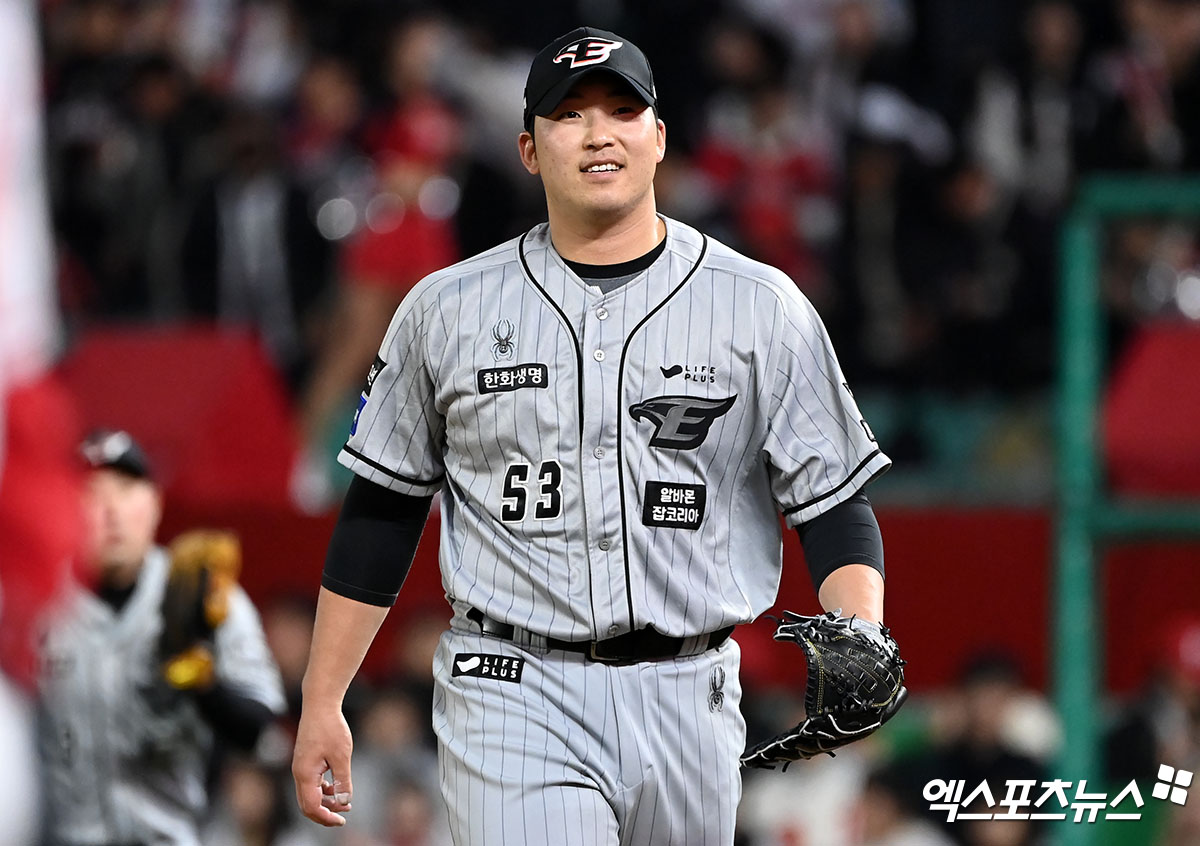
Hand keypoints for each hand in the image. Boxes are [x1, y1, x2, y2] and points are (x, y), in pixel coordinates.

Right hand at [292, 702, 353, 826]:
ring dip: (326, 801)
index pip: (311, 807)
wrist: (320, 704)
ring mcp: (301, 766)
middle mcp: (299, 773)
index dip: (326, 817)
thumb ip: (342, 781)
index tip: (341, 820)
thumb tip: (344, 803)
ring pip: (309, 794)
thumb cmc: (331, 727)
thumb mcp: (342, 756)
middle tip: (343, 817)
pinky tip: (337, 787)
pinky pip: (311, 783)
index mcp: (305, 774)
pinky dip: (323, 790)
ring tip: (345, 802)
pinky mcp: (305, 760)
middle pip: (307, 804)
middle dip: (325, 813)